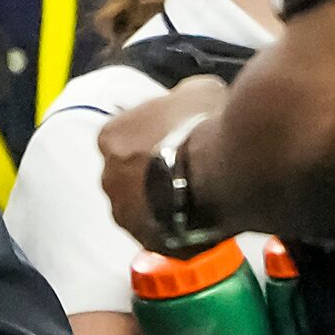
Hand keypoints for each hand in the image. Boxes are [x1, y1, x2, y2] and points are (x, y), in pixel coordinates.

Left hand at [98, 75, 228, 252]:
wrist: (225, 170)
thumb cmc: (205, 126)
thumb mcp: (197, 91)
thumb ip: (182, 98)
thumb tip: (190, 98)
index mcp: (111, 137)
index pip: (124, 137)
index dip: (153, 138)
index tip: (177, 139)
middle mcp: (109, 178)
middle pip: (130, 176)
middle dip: (154, 173)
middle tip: (190, 169)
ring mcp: (128, 216)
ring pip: (145, 210)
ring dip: (166, 204)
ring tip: (201, 197)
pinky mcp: (153, 243)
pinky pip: (167, 236)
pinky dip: (182, 228)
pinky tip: (206, 219)